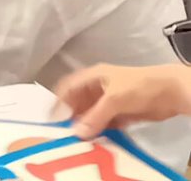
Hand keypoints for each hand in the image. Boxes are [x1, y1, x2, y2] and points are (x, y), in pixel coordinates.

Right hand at [55, 63, 190, 138]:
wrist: (168, 92)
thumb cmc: (138, 86)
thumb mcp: (114, 99)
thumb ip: (96, 115)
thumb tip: (77, 131)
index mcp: (93, 76)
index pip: (69, 86)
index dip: (58, 99)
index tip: (50, 118)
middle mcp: (98, 88)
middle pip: (79, 103)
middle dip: (72, 117)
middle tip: (64, 134)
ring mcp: (109, 102)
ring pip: (91, 115)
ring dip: (86, 127)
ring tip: (78, 142)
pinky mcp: (120, 114)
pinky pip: (104, 124)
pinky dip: (100, 132)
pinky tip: (96, 143)